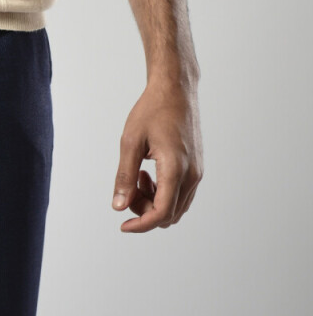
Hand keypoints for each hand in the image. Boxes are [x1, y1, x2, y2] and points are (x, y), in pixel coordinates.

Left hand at [111, 77, 202, 231]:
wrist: (175, 89)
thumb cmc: (152, 110)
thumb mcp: (131, 140)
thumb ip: (124, 175)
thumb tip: (119, 206)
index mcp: (175, 168)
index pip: (161, 212)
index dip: (141, 224)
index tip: (123, 226)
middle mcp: (192, 175)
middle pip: (168, 214)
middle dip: (145, 210)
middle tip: (128, 186)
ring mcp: (198, 172)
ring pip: (176, 207)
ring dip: (154, 202)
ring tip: (138, 175)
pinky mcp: (197, 168)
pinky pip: (182, 194)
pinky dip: (164, 193)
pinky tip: (149, 172)